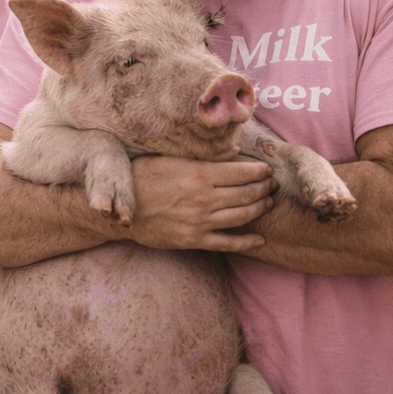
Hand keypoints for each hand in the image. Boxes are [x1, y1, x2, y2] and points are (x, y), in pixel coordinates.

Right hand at [124, 155, 275, 252]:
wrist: (120, 210)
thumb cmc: (141, 177)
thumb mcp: (168, 158)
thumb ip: (200, 155)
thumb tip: (233, 151)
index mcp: (199, 174)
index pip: (241, 172)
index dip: (259, 171)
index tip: (266, 170)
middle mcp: (204, 198)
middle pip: (246, 193)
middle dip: (263, 188)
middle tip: (271, 185)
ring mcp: (200, 221)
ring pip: (242, 216)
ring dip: (260, 209)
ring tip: (268, 203)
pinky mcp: (194, 240)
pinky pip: (227, 242)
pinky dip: (247, 242)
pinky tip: (259, 239)